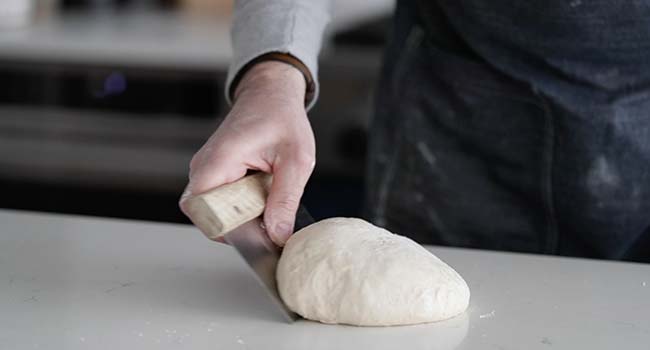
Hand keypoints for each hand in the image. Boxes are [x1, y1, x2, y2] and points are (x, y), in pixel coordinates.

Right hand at [180, 61, 314, 245]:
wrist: (270, 95)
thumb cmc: (282, 119)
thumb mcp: (296, 161)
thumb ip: (286, 200)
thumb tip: (279, 236)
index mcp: (219, 161)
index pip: (205, 213)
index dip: (231, 231)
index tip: (260, 234)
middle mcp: (203, 167)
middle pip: (206, 218)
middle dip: (238, 228)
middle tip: (268, 219)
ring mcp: (205, 171)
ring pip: (212, 212)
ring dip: (240, 217)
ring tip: (266, 201)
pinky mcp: (213, 174)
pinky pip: (219, 202)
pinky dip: (240, 207)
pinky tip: (261, 196)